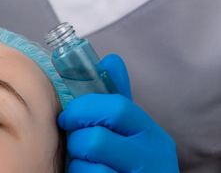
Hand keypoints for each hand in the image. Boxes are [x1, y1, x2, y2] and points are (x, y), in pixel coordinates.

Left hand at [58, 54, 178, 171]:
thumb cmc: (129, 160)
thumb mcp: (128, 129)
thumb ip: (117, 97)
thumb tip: (111, 59)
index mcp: (149, 132)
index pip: (115, 107)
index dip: (83, 109)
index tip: (68, 118)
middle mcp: (152, 156)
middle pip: (96, 138)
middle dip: (77, 141)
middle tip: (78, 146)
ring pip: (90, 165)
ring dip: (78, 165)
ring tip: (86, 165)